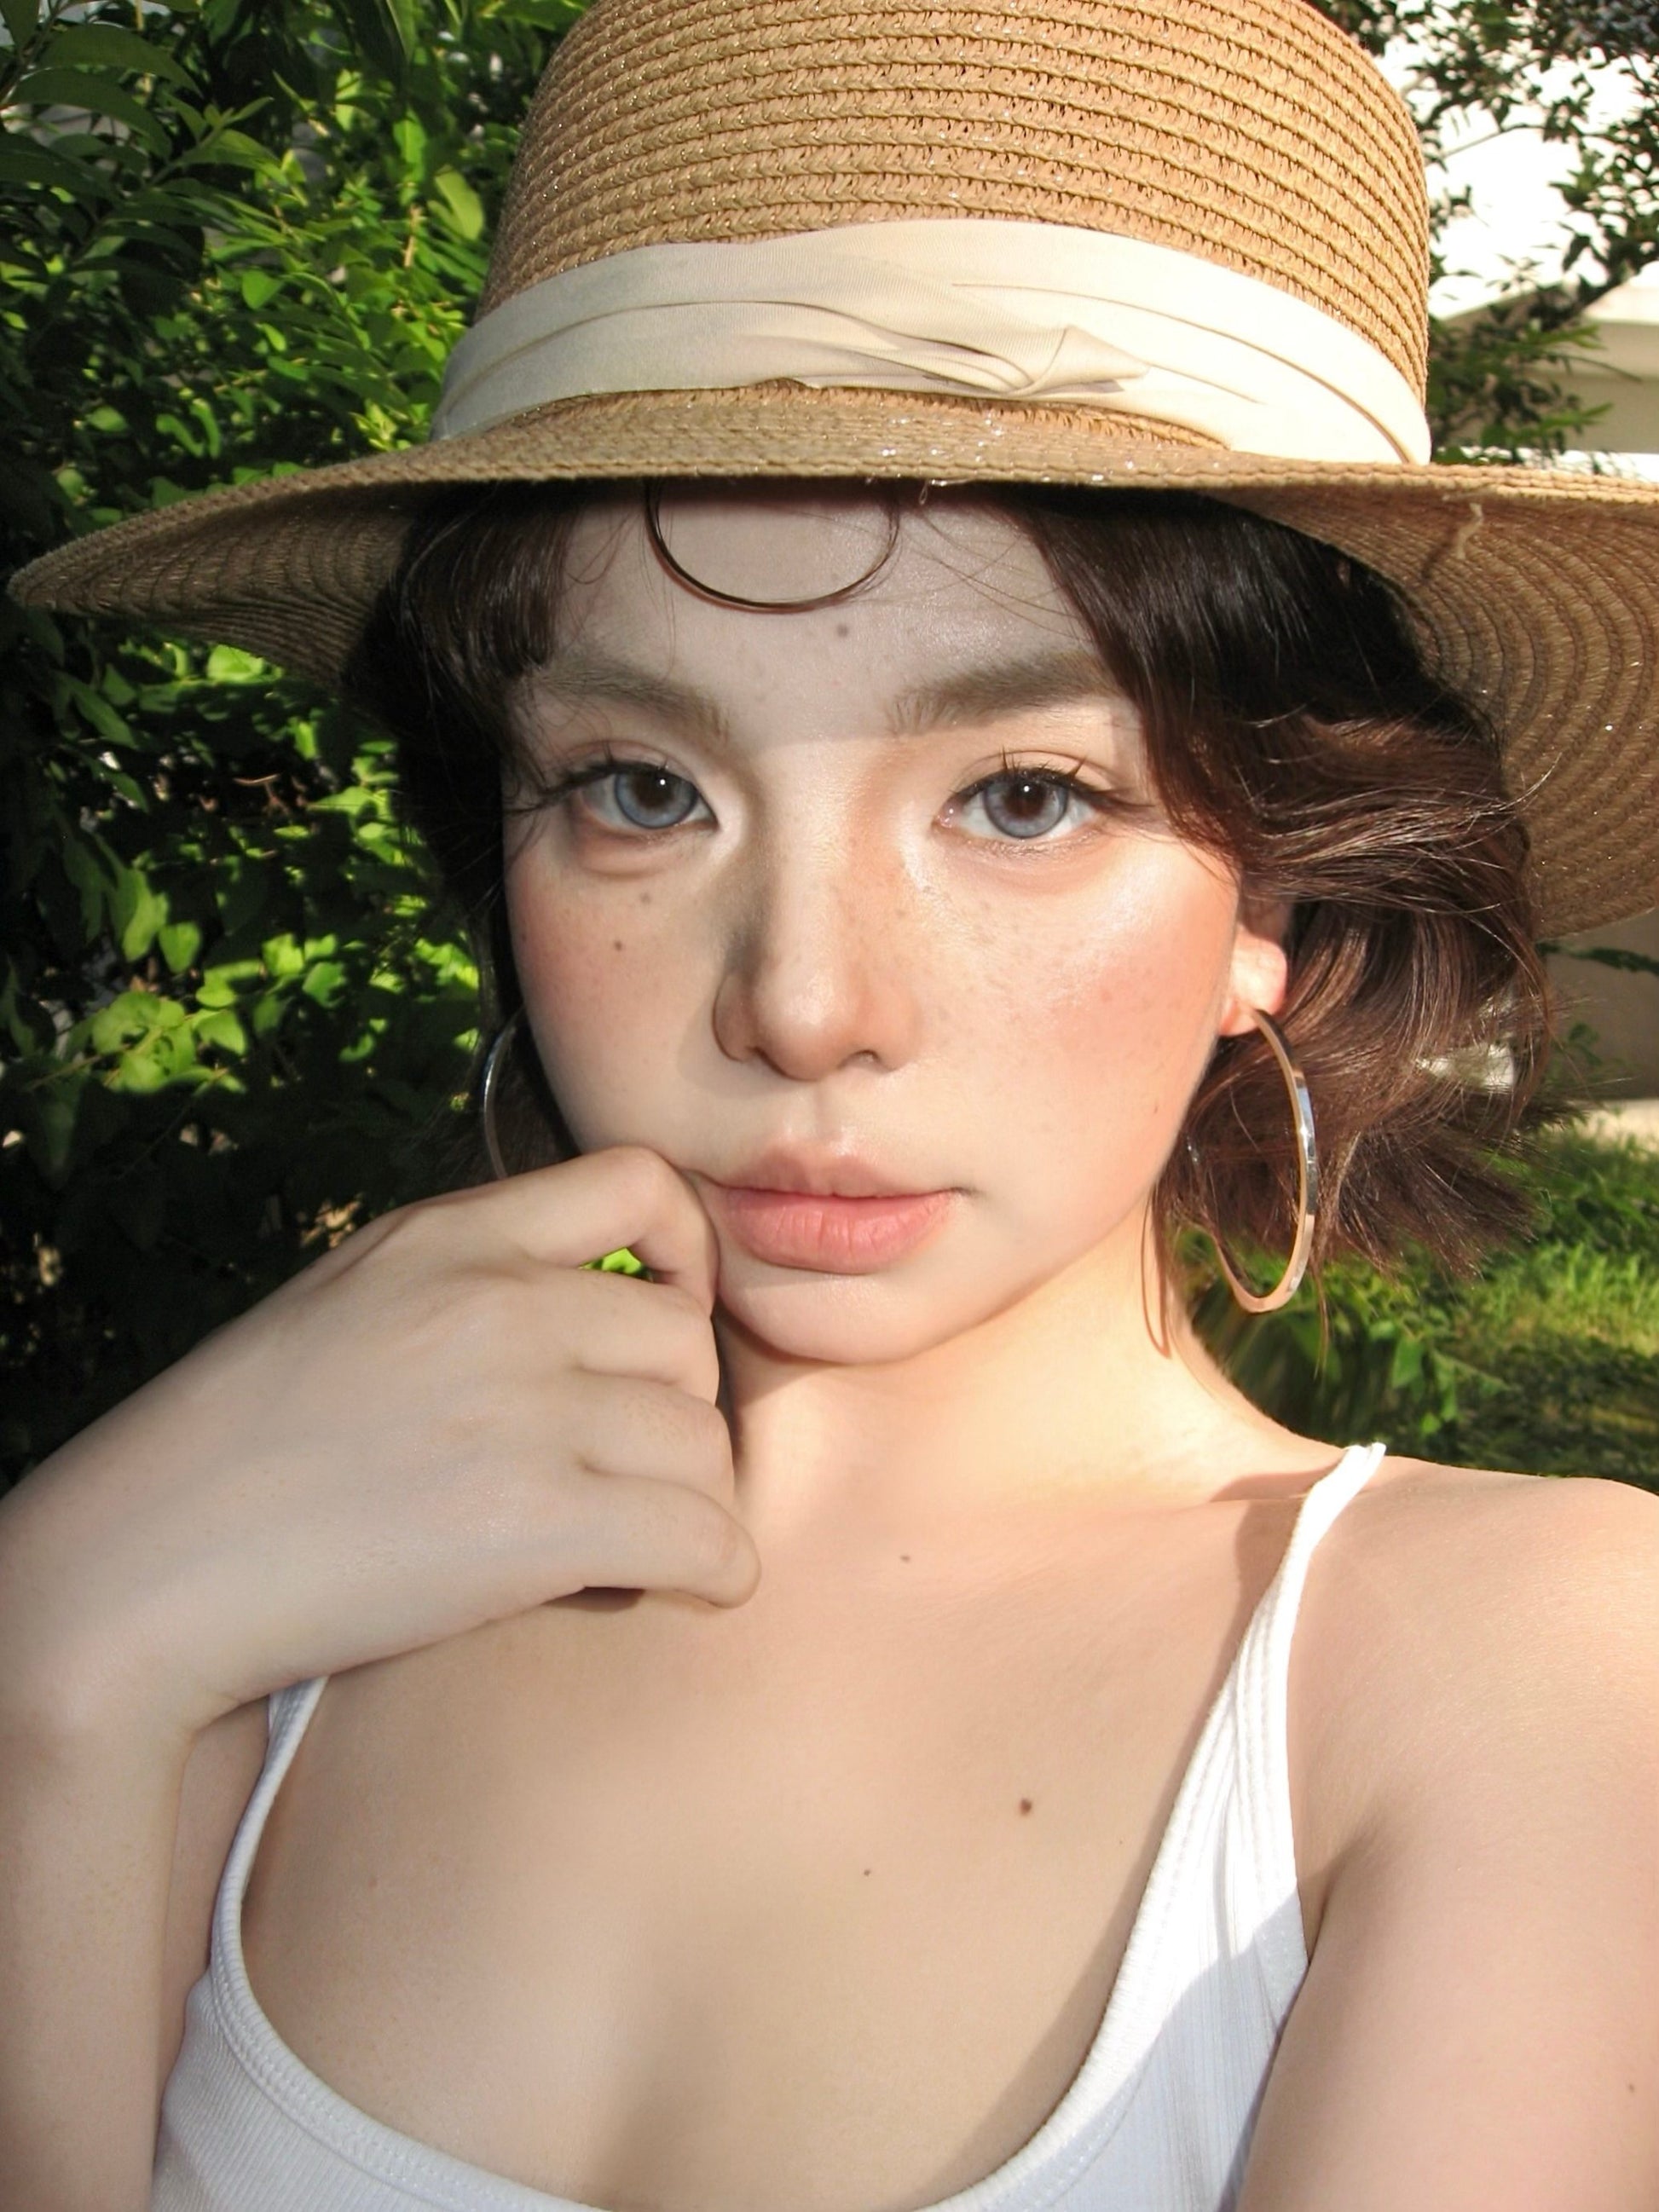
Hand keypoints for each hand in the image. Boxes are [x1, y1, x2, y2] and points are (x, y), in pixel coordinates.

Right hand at [0, 1147, 757, 1741]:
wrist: (143, 1570)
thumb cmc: (239, 1450)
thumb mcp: (351, 1301)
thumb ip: (468, 1281)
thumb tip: (594, 1308)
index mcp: (448, 1236)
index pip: (641, 1182)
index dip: (687, 1253)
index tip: (666, 1315)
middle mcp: (498, 1303)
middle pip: (686, 1341)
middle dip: (672, 1412)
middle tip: (619, 1473)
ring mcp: (522, 1410)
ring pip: (704, 1445)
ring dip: (688, 1501)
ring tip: (621, 1541)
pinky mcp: (535, 1523)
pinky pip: (706, 1537)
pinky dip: (712, 1570)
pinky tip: (679, 1584)